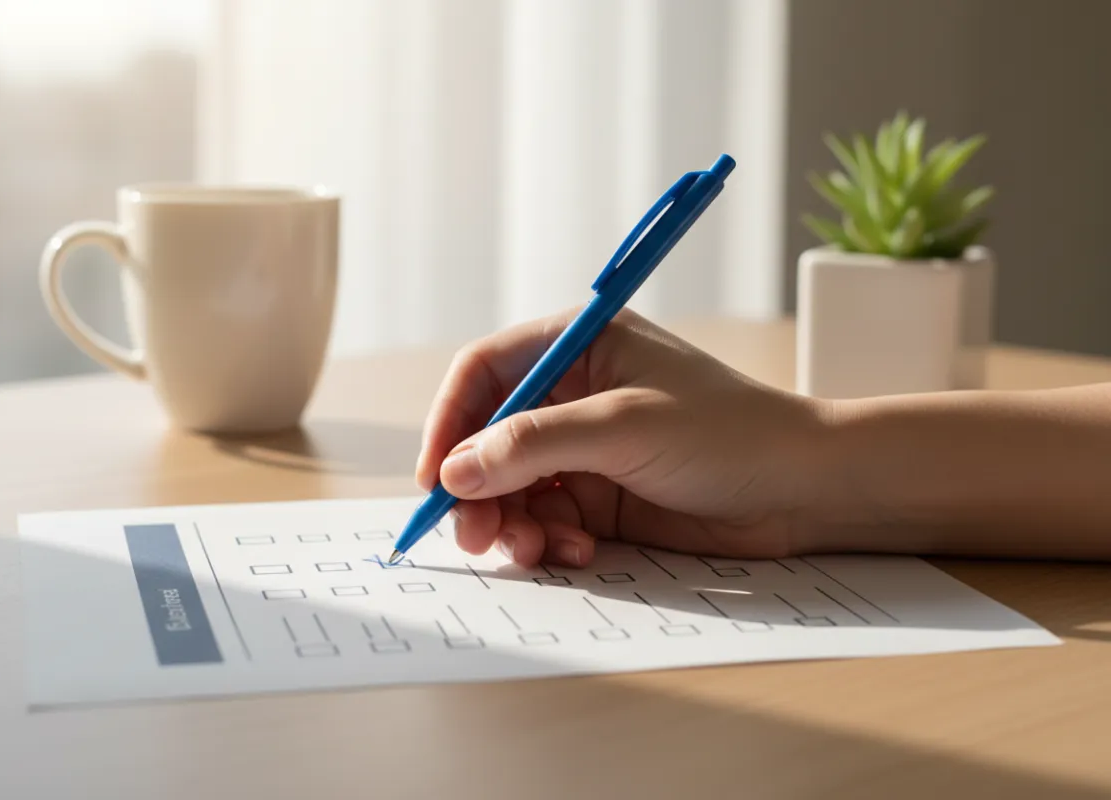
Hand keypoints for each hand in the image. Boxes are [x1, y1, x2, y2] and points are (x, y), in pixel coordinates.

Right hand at [415, 308, 835, 568]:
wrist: (803, 488)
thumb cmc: (727, 432)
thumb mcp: (623, 427)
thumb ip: (533, 445)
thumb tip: (455, 471)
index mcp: (578, 347)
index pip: (485, 373)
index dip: (450, 422)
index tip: (436, 477)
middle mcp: (574, 394)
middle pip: (489, 438)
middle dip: (478, 489)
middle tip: (477, 536)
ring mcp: (586, 448)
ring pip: (512, 486)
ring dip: (511, 522)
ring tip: (533, 551)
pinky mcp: (602, 496)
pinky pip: (547, 518)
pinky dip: (548, 540)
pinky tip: (575, 552)